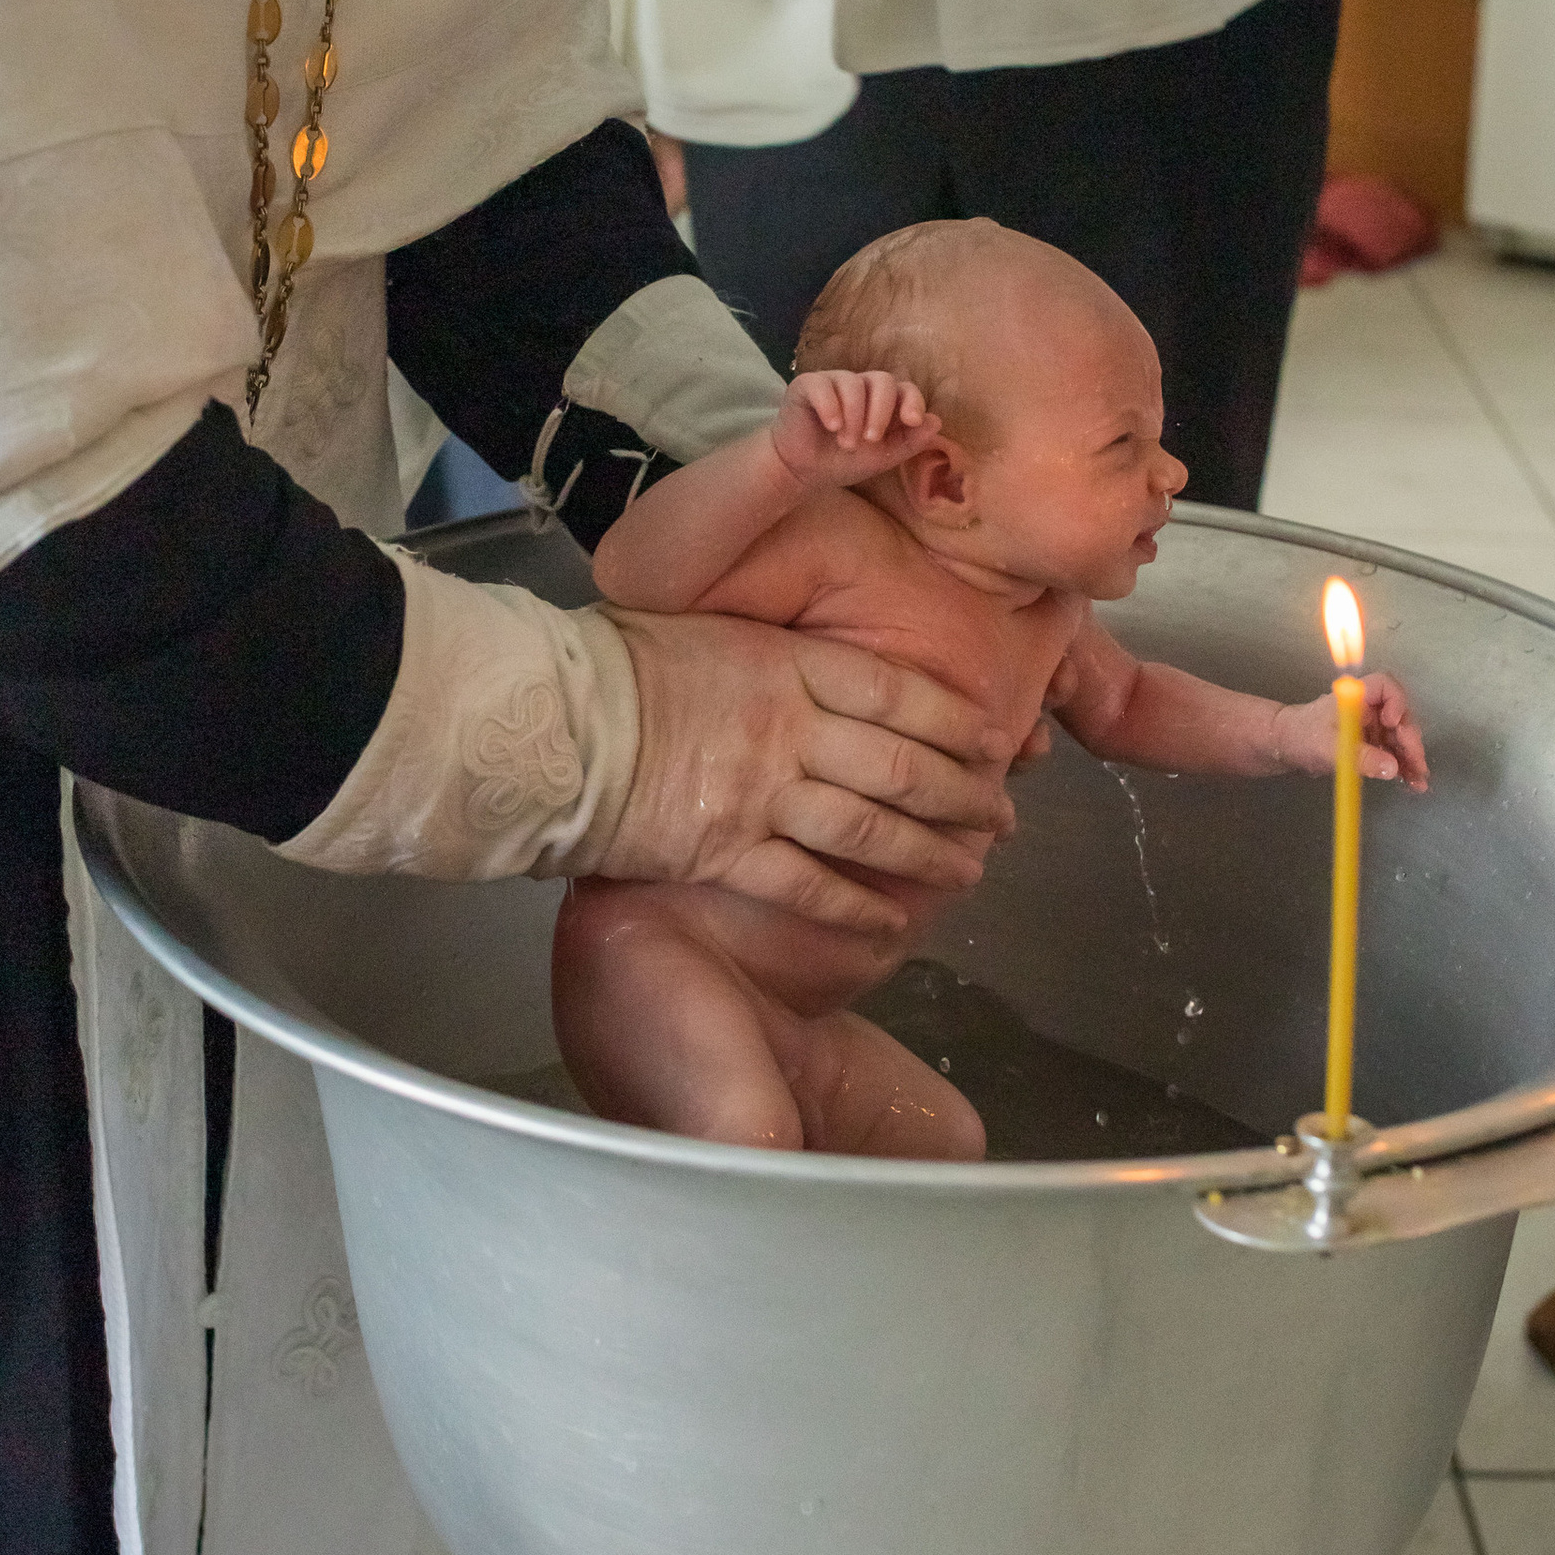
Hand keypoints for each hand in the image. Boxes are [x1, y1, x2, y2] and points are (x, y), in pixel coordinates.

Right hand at [594, 610, 1012, 926]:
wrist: (556, 724)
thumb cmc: (618, 667)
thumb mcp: (709, 630)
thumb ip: (772, 653)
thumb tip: (816, 669)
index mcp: (786, 664)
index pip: (897, 694)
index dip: (954, 722)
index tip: (991, 742)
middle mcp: (789, 728)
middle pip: (901, 766)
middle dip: (961, 796)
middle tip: (998, 816)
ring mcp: (761, 793)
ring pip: (871, 830)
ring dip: (928, 855)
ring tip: (968, 872)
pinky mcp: (727, 852)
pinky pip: (810, 885)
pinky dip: (857, 908)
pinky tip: (890, 924)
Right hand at [770, 367, 938, 493]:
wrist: (803, 471)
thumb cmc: (843, 461)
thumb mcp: (882, 458)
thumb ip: (909, 442)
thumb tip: (936, 422)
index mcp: (884, 401)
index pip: (906, 389)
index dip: (912, 401)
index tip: (911, 421)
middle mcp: (861, 386)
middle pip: (883, 380)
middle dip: (881, 411)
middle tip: (871, 440)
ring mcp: (834, 382)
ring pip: (853, 383)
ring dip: (853, 416)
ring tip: (846, 443)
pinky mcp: (807, 385)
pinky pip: (822, 384)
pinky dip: (830, 405)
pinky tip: (832, 426)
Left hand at [1271, 672, 1428, 789]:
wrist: (1287, 748)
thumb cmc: (1302, 736)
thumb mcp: (1329, 748)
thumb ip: (1361, 757)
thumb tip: (1392, 768)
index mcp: (1357, 697)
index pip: (1385, 686)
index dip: (1396, 701)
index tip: (1393, 722)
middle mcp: (1369, 709)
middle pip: (1400, 716)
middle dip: (1410, 740)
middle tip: (1416, 763)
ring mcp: (1372, 727)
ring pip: (1400, 738)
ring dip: (1411, 758)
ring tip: (1419, 780)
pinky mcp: (1372, 746)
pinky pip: (1393, 754)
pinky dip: (1403, 767)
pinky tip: (1412, 783)